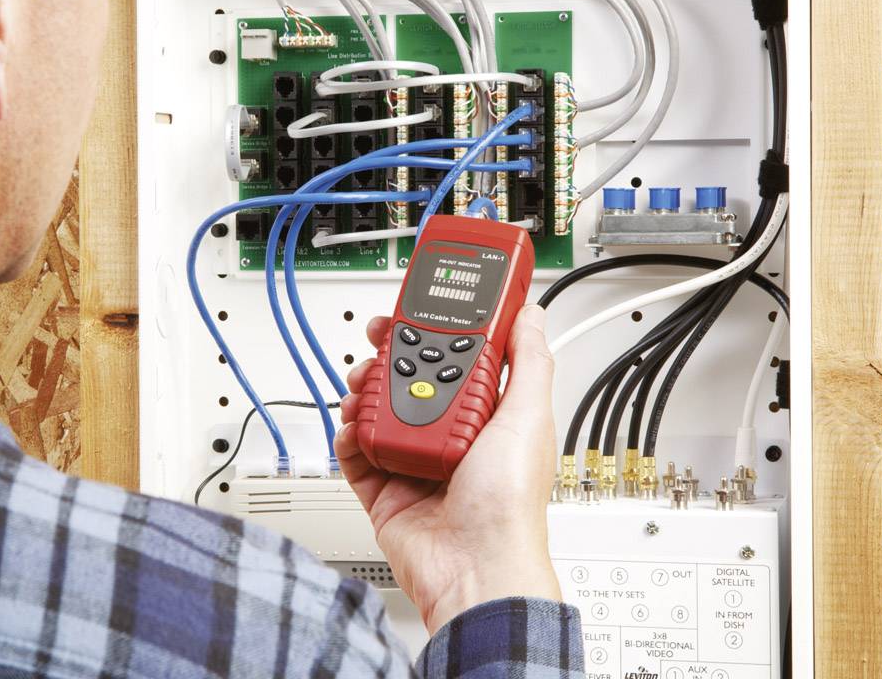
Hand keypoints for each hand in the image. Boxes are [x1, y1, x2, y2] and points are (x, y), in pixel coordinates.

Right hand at [335, 305, 561, 634]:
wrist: (474, 568)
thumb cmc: (510, 506)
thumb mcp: (529, 418)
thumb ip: (529, 362)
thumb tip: (532, 316)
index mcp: (489, 419)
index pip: (460, 363)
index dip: (438, 335)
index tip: (421, 312)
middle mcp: (452, 439)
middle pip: (413, 383)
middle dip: (390, 359)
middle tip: (378, 343)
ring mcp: (417, 465)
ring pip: (380, 414)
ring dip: (365, 393)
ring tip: (362, 388)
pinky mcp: (386, 492)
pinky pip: (357, 455)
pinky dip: (349, 436)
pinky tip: (353, 427)